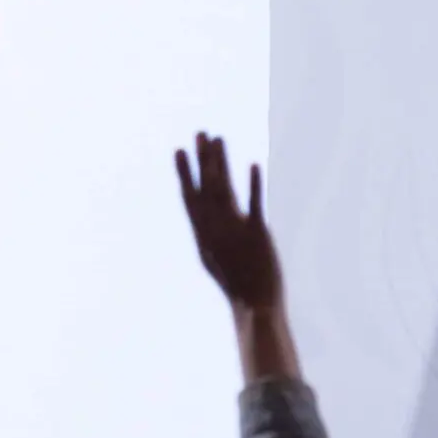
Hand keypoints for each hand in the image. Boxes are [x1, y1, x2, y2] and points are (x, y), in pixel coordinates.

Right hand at [175, 134, 281, 312]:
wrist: (254, 304)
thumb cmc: (235, 285)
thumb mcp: (214, 259)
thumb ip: (209, 237)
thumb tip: (205, 222)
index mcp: (203, 234)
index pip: (191, 197)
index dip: (185, 173)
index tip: (179, 150)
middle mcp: (215, 228)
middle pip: (206, 187)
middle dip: (202, 159)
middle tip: (201, 133)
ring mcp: (234, 230)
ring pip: (224, 190)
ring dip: (221, 163)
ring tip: (219, 140)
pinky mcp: (257, 234)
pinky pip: (255, 204)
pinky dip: (253, 184)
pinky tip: (254, 165)